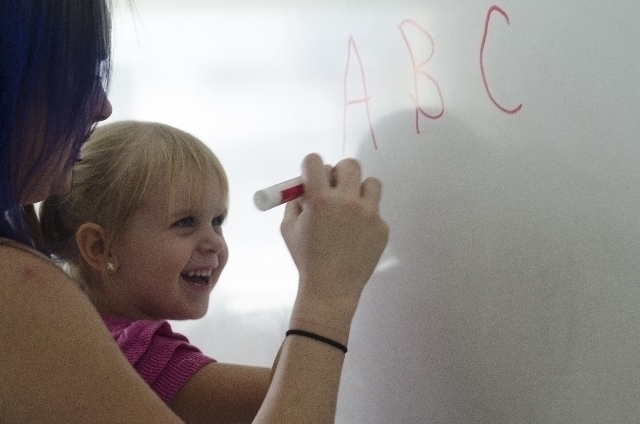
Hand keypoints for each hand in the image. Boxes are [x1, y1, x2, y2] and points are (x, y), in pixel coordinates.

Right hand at [280, 153, 388, 338]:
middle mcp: (346, 202)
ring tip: (350, 207)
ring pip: (371, 183)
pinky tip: (356, 235)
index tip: (312, 175)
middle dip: (338, 173)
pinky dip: (366, 218)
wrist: (330, 289)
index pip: (316, 161)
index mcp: (319, 199)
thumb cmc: (306, 259)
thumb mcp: (289, 228)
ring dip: (359, 190)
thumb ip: (295, 202)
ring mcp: (368, 214)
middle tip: (334, 187)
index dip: (311, 167)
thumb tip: (304, 185)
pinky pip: (376, 211)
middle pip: (349, 165)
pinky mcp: (381, 227)